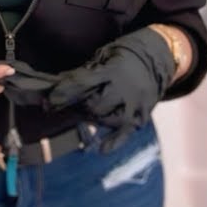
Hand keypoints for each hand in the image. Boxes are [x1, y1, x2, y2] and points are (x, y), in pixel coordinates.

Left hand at [45, 27, 176, 151]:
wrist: (157, 57)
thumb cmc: (123, 56)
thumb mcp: (103, 56)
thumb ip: (84, 72)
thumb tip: (56, 85)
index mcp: (113, 70)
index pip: (83, 84)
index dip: (64, 93)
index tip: (48, 100)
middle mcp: (125, 89)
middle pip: (95, 105)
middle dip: (78, 105)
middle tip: (66, 104)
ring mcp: (135, 105)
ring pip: (107, 120)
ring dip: (92, 117)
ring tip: (86, 109)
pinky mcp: (141, 117)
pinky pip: (126, 133)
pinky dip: (114, 142)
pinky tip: (102, 149)